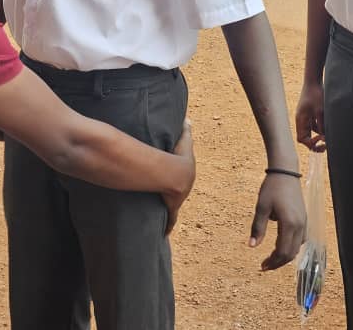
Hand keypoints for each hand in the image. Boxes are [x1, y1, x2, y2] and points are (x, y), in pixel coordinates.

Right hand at [162, 118, 195, 235]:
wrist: (176, 173)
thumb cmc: (178, 156)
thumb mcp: (182, 140)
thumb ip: (185, 129)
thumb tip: (188, 118)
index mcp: (187, 172)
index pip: (185, 173)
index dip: (180, 175)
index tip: (177, 177)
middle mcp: (185, 187)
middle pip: (180, 191)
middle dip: (176, 193)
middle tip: (170, 195)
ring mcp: (179, 198)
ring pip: (174, 206)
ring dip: (170, 209)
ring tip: (164, 213)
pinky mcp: (172, 208)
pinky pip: (170, 220)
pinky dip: (167, 226)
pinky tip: (165, 234)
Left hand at [250, 173, 306, 270]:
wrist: (285, 171)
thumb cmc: (272, 188)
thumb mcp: (261, 207)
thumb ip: (257, 228)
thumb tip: (252, 246)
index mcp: (289, 224)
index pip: (282, 252)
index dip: (273, 262)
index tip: (262, 266)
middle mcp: (300, 226)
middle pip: (291, 253)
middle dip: (278, 262)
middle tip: (265, 266)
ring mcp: (304, 222)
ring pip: (297, 247)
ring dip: (285, 255)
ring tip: (272, 258)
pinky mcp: (304, 218)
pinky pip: (300, 239)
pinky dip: (291, 246)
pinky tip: (281, 244)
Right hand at [295, 81, 325, 151]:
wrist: (314, 81)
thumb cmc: (315, 94)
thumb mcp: (320, 110)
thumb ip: (322, 125)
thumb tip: (324, 138)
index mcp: (300, 120)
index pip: (302, 139)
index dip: (311, 143)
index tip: (321, 138)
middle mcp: (302, 121)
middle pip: (305, 138)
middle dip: (315, 144)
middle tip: (325, 146)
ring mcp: (306, 118)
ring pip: (312, 133)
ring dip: (320, 136)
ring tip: (329, 135)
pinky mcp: (312, 114)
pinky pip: (316, 126)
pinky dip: (322, 129)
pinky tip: (329, 126)